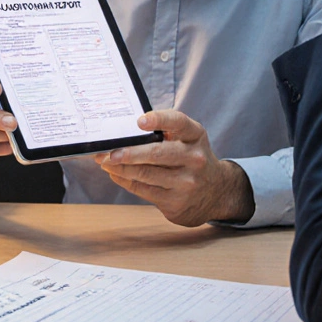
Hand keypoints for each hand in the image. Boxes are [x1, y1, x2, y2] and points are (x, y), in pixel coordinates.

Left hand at [95, 110, 252, 226]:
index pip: (178, 122)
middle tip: (107, 153)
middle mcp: (194, 158)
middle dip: (128, 153)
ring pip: (146, 174)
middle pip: (157, 153)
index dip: (159, 119)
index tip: (140, 121)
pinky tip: (116, 175)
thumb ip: (165, 133)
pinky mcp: (176, 202)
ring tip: (105, 162)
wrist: (216, 193)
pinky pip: (144, 190)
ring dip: (120, 168)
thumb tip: (124, 134)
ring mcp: (186, 182)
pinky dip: (126, 181)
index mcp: (195, 136)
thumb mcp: (188, 140)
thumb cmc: (191, 159)